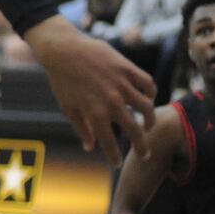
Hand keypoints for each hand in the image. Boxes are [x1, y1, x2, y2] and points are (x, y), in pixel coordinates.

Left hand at [28, 17, 155, 164]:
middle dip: (142, 147)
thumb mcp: (67, 106)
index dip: (114, 157)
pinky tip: (148, 99)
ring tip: (148, 126)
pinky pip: (148, 84)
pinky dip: (151, 93)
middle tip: (144, 154)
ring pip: (147, 108)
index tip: (116, 163)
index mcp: (95, 113)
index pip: (110, 143)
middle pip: (136, 131)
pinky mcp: (127, 68)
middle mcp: (112, 101)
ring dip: (150, 121)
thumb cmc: (63, 80)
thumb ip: (81, 128)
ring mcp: (122, 84)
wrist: (63, 50)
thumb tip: (89, 148)